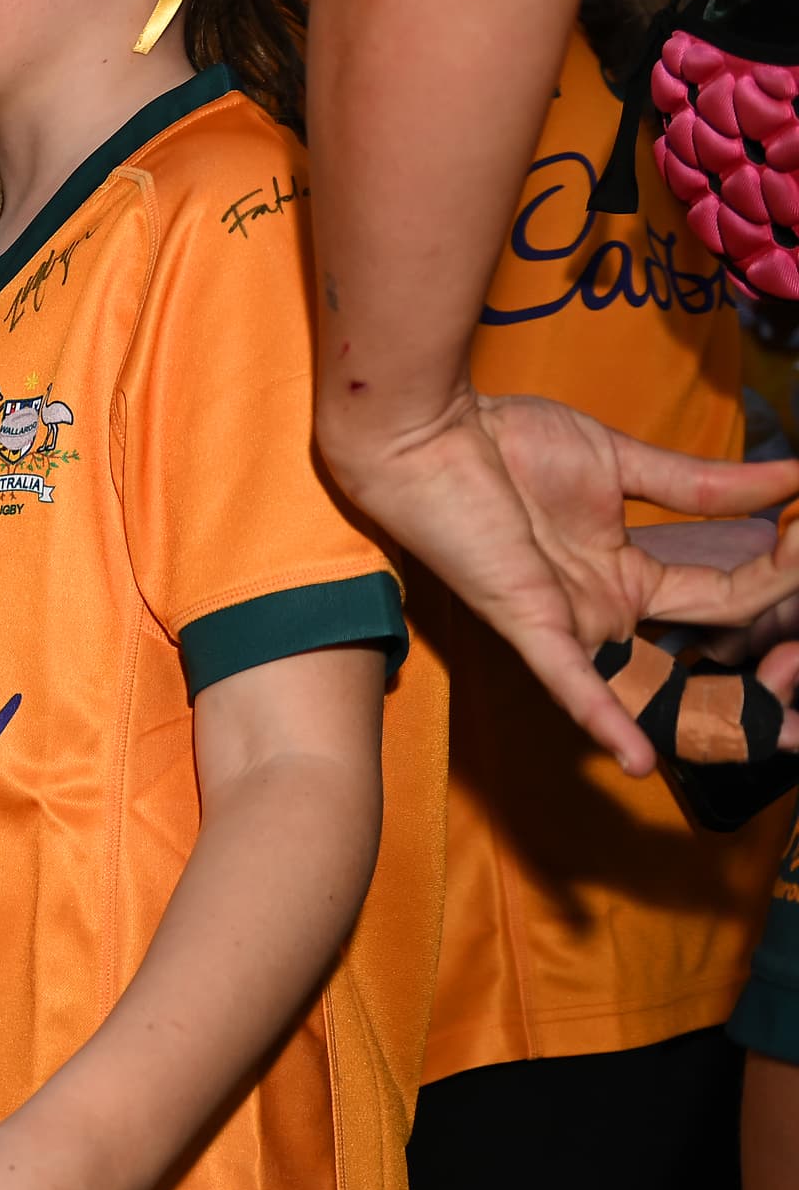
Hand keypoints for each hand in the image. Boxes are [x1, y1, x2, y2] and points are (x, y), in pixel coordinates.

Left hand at [330, 389, 798, 771]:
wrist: (428, 429)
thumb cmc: (507, 442)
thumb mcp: (622, 463)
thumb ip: (703, 486)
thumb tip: (790, 477)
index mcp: (626, 574)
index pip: (727, 596)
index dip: (782, 577)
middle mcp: (604, 610)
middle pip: (706, 648)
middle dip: (774, 653)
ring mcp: (570, 623)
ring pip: (655, 680)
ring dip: (719, 696)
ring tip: (782, 711)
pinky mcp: (529, 624)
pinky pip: (569, 683)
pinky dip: (605, 721)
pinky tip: (640, 760)